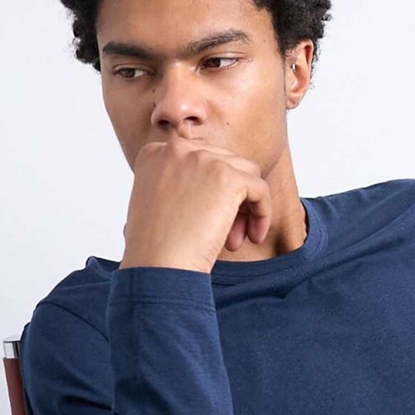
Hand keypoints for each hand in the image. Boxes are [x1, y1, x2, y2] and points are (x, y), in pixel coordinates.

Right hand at [119, 131, 270, 271]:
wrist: (157, 266)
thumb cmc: (153, 248)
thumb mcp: (154, 205)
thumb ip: (175, 184)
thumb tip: (210, 186)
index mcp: (156, 153)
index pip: (199, 158)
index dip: (210, 189)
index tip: (206, 218)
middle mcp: (177, 148)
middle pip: (224, 163)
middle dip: (229, 198)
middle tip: (225, 234)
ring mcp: (203, 159)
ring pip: (246, 173)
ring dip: (245, 206)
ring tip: (235, 239)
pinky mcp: (228, 177)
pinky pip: (260, 189)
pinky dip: (262, 213)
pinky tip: (253, 237)